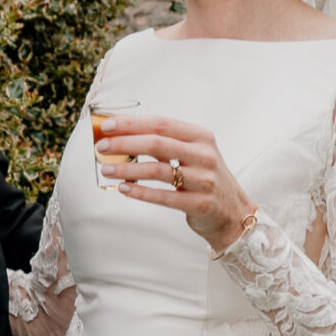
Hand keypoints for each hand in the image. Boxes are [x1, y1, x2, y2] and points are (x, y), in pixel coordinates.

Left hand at [95, 114, 255, 254]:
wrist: (234, 212)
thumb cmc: (205, 178)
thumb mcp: (193, 153)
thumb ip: (165, 143)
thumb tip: (122, 135)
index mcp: (201, 137)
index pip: (161, 123)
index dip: (132, 124)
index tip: (107, 126)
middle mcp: (204, 155)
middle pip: (157, 144)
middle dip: (124, 144)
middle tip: (101, 147)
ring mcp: (204, 180)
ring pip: (157, 171)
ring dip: (127, 169)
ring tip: (107, 169)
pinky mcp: (199, 203)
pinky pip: (163, 197)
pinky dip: (140, 192)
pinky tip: (123, 188)